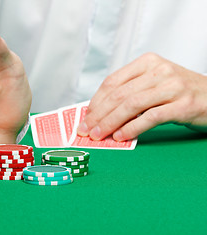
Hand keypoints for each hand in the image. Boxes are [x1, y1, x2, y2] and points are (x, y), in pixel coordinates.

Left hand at [77, 52, 206, 140]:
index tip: (85, 117)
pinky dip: (132, 128)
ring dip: (110, 123)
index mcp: (147, 63)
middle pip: (119, 94)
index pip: (113, 82)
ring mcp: (173, 86)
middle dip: (98, 115)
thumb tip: (99, 112)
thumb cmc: (179, 93)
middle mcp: (159, 71)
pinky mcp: (184, 105)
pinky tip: (121, 136)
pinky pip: (151, 117)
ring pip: (131, 105)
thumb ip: (130, 92)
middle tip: (86, 131)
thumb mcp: (153, 84)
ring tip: (99, 136)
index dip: (96, 101)